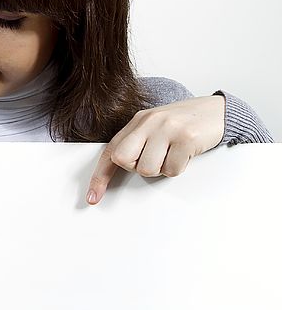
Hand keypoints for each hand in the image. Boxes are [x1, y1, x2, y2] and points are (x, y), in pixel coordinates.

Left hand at [87, 95, 224, 204]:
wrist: (216, 111)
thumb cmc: (181, 124)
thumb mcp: (154, 128)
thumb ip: (135, 143)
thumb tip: (119, 165)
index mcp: (137, 121)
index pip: (110, 151)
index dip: (100, 176)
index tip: (93, 197)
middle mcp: (149, 122)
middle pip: (124, 161)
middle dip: (137, 168)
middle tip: (155, 158)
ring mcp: (167, 128)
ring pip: (149, 169)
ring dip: (162, 169)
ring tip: (172, 154)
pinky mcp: (186, 138)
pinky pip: (172, 169)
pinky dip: (179, 168)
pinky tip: (185, 154)